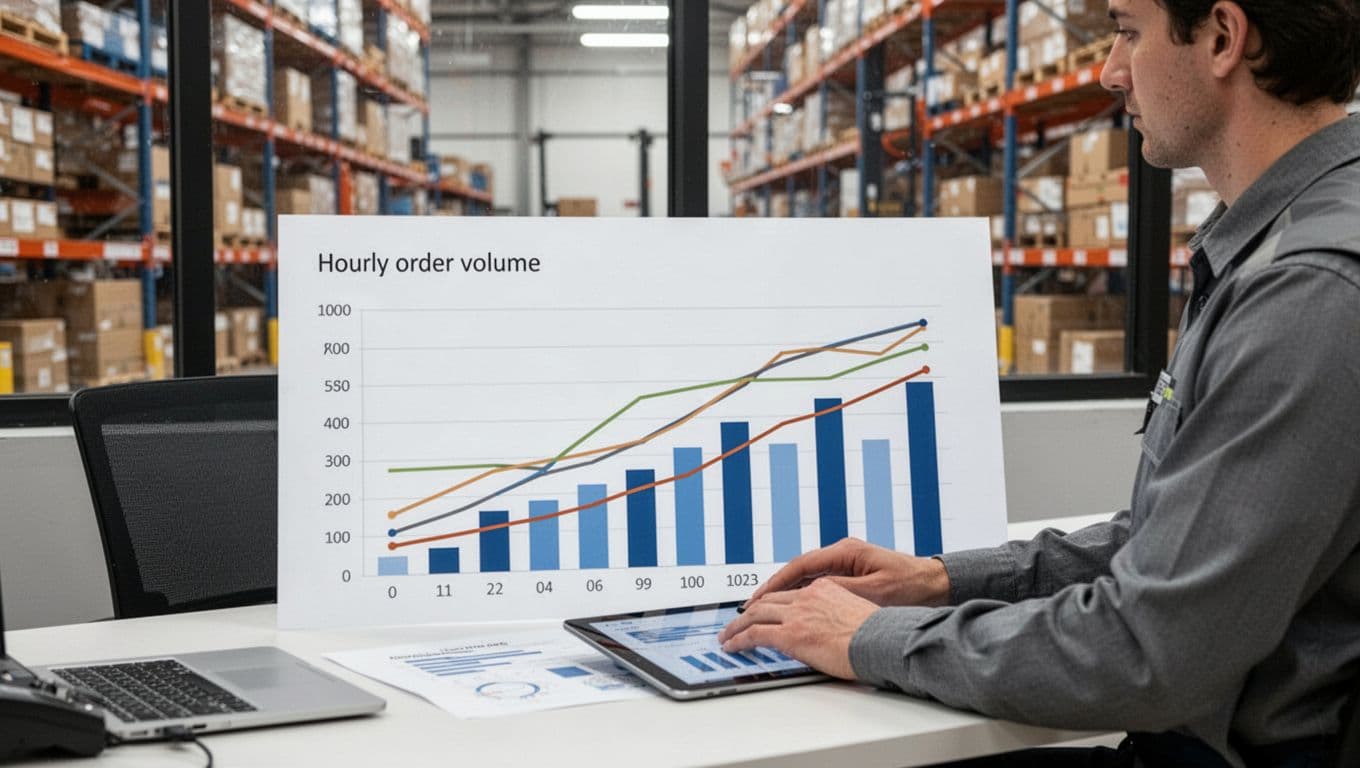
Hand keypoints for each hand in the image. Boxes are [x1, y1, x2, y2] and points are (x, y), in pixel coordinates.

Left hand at [717, 578, 877, 679]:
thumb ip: (834, 614)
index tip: (761, 608)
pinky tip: (732, 646)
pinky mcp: (790, 634)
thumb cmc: (877, 634)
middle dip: (748, 612)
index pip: (789, 593)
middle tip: (736, 621)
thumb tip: (827, 629)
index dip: (770, 601)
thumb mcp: (855, 613)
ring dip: (737, 626)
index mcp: (824, 588)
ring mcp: (797, 614)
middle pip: (767, 601)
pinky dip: (739, 639)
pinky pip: (754, 634)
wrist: (881, 641)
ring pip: (754, 615)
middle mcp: (807, 596)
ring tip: (727, 636)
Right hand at [743, 537, 950, 608]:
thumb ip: (841, 592)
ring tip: (764, 609)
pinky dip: (801, 594)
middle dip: (774, 588)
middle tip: (751, 606)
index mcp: (846, 552)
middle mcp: (842, 553)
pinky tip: (791, 609)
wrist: (935, 583)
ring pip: (806, 577)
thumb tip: (810, 595)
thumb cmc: (911, 587)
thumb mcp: (874, 593)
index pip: (800, 565)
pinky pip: (818, 582)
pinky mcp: (851, 573)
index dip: (776, 582)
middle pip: (798, 570)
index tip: (758, 597)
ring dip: (786, 592)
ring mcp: (845, 562)